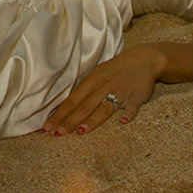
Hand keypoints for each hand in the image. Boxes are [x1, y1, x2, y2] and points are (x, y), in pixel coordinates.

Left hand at [42, 46, 165, 134]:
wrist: (144, 59)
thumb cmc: (116, 69)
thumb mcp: (97, 74)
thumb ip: (84, 90)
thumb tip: (65, 106)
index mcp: (92, 80)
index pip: (72, 100)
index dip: (59, 114)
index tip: (47, 127)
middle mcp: (104, 86)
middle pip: (84, 106)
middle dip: (70, 121)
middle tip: (57, 133)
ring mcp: (120, 92)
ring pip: (104, 108)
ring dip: (93, 120)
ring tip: (81, 131)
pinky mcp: (136, 96)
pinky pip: (132, 106)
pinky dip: (128, 113)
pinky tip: (123, 121)